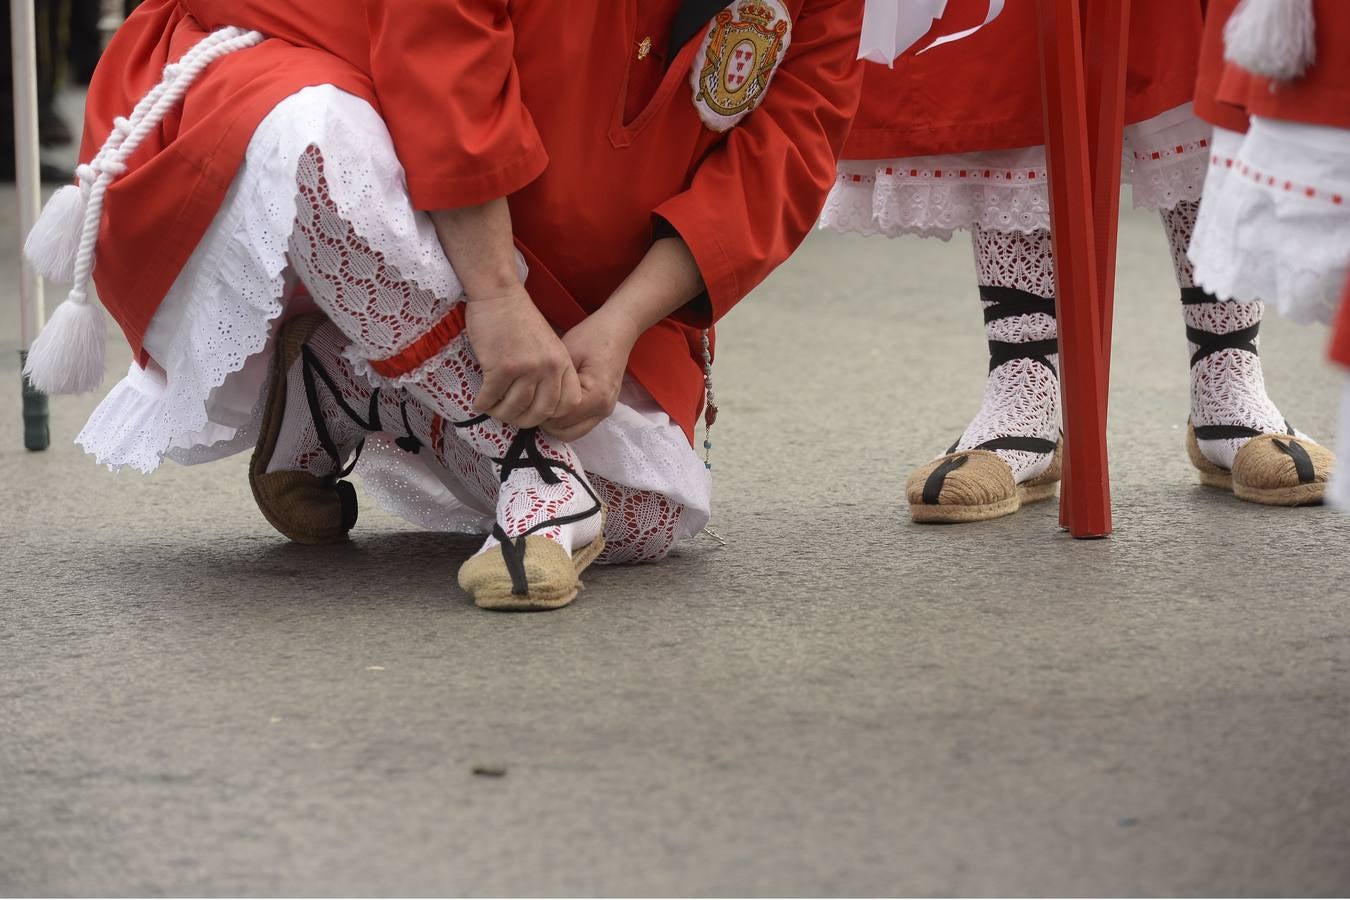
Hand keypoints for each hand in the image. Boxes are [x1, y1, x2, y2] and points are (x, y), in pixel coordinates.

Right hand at [465, 284, 580, 427]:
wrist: (499, 295)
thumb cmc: (519, 320)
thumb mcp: (548, 345)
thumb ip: (549, 372)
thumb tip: (538, 407)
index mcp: (562, 363)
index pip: (568, 404)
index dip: (550, 415)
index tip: (534, 412)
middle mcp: (549, 368)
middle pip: (540, 413)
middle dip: (522, 420)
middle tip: (508, 415)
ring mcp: (527, 368)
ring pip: (514, 409)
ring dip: (499, 413)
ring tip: (492, 408)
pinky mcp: (502, 367)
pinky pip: (491, 398)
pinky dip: (482, 404)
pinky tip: (479, 402)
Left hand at [542, 307, 640, 441]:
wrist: (617, 330)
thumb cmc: (591, 337)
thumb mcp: (566, 355)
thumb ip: (552, 382)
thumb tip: (533, 401)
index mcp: (596, 396)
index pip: (559, 418)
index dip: (541, 410)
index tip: (529, 397)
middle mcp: (603, 409)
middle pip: (565, 433)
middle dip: (547, 422)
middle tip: (534, 401)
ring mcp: (605, 411)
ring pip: (572, 433)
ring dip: (556, 424)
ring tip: (544, 403)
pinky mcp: (603, 409)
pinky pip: (580, 425)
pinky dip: (566, 420)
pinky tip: (556, 403)